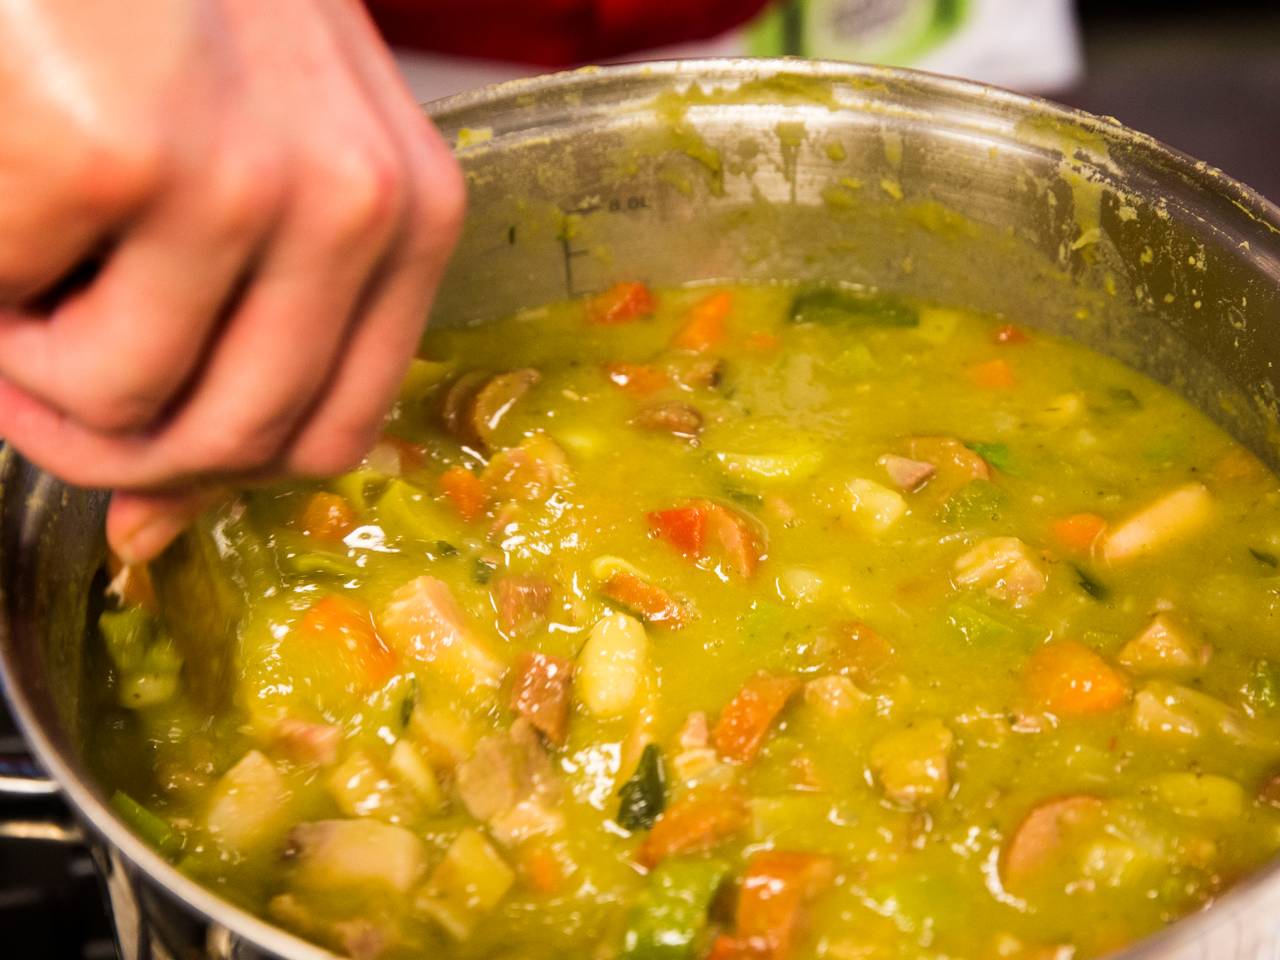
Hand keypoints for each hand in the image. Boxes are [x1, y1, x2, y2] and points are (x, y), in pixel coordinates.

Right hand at [0, 0, 464, 561]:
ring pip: (123, 409)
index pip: (331, 436)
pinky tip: (1, 169)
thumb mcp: (248, 166)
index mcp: (409, 214)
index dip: (216, 469)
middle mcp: (360, 204)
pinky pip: (19, 330)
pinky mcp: (121, 153)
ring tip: (18, 243)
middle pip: (236, 446)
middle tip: (31, 360)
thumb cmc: (160, 16)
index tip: (134, 436)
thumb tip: (148, 531)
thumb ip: (225, 345)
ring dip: (29, 363)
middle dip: (111, 445)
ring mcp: (248, 180)